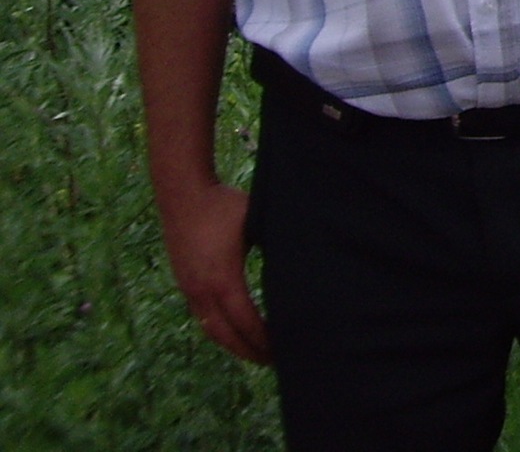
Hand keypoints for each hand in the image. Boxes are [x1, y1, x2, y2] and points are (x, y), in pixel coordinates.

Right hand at [160, 181, 270, 363]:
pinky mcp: (184, 282)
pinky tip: (232, 331)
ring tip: (253, 352)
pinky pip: (201, 316)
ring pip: (210, 328)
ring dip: (231, 343)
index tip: (281, 348)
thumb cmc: (225, 205)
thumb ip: (275, 245)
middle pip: (225, 333)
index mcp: (223, 279)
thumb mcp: (257, 223)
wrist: (183, 194)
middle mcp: (202, 290)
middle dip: (248, 350)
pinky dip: (218, 329)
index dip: (262, 337)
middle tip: (273, 361)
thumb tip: (301, 261)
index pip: (245, 320)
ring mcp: (189, 288)